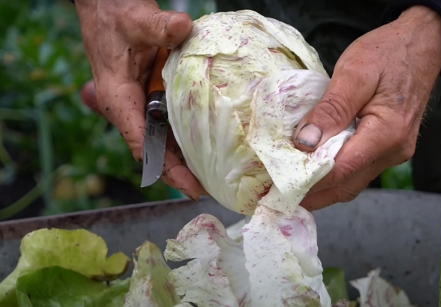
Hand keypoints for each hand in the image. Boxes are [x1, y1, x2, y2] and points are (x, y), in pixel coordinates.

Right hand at [75, 0, 205, 198]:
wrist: (106, 4)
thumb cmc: (115, 14)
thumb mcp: (137, 19)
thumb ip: (158, 25)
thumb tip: (183, 27)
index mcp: (118, 97)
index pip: (142, 142)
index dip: (165, 168)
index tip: (189, 186)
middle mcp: (128, 106)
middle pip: (155, 149)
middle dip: (179, 172)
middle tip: (208, 189)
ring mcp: (141, 102)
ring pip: (163, 139)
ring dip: (184, 158)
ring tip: (212, 177)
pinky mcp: (152, 94)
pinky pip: (170, 121)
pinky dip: (187, 135)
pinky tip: (209, 145)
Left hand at [293, 5, 440, 209]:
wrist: (423, 44)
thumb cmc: (388, 52)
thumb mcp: (354, 73)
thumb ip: (330, 109)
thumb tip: (304, 143)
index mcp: (387, 133)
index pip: (341, 170)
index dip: (308, 181)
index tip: (278, 185)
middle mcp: (394, 151)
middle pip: (346, 185)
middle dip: (312, 193)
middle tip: (278, 194)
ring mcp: (394, 153)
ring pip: (352, 182)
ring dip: (323, 188)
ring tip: (290, 186)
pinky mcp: (390, 149)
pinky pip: (359, 170)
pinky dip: (335, 174)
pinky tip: (314, 170)